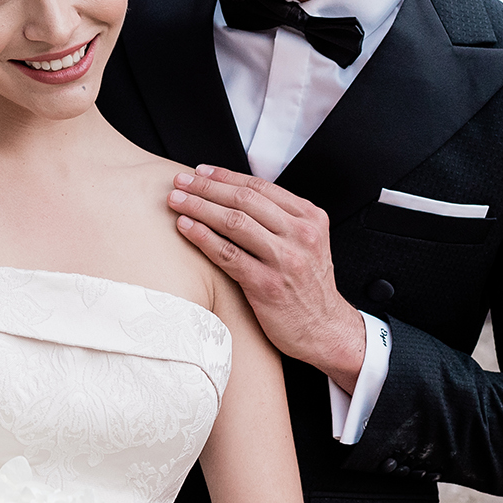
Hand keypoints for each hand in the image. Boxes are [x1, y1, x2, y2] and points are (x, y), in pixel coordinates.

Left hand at [168, 165, 365, 390]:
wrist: (325, 329)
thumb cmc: (309, 287)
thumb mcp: (309, 243)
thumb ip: (282, 219)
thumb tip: (237, 196)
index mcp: (310, 218)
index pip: (261, 187)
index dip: (226, 176)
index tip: (202, 173)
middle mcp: (300, 234)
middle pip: (244, 200)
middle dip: (207, 187)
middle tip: (181, 182)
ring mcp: (284, 259)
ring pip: (234, 222)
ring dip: (199, 207)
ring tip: (176, 202)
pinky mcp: (266, 285)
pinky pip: (227, 254)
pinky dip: (203, 237)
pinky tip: (186, 228)